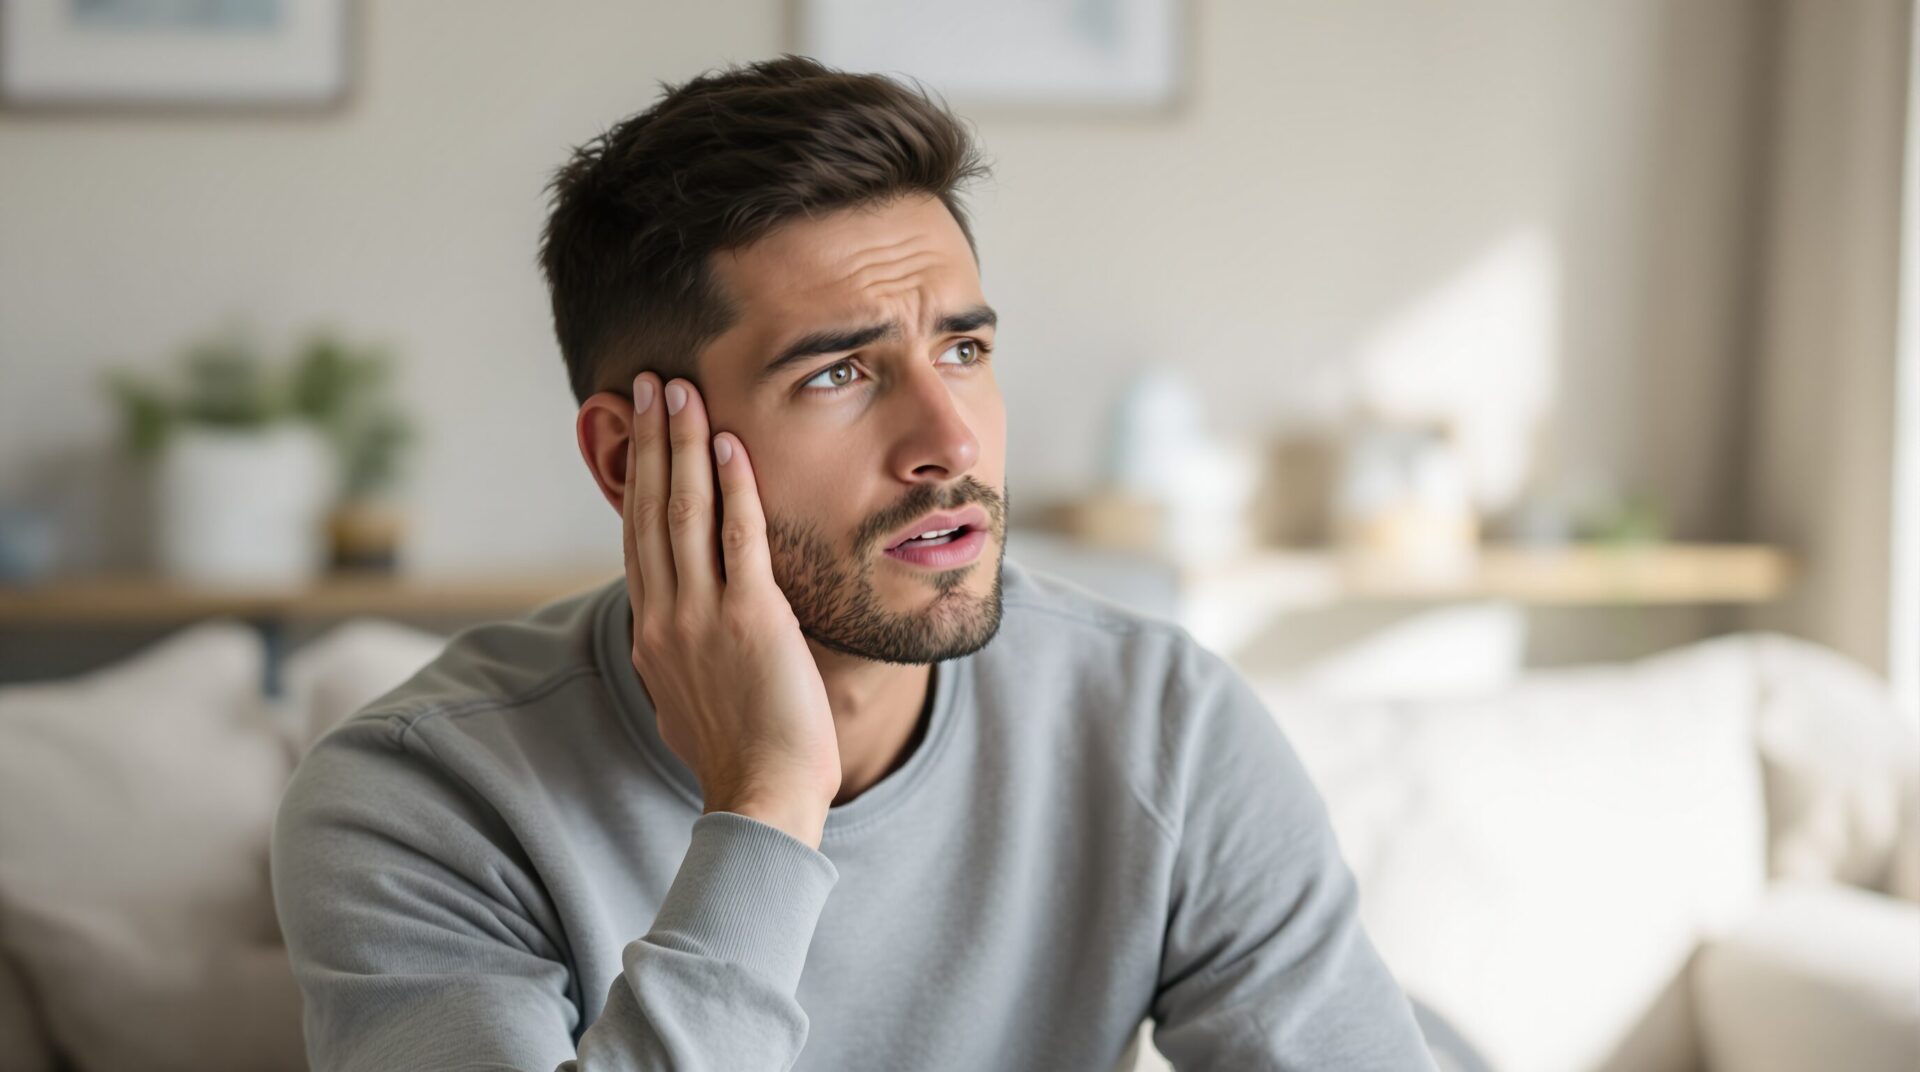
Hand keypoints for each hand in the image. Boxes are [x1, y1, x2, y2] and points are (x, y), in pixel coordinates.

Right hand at [622, 372, 841, 847]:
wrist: (761, 800)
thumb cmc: (741, 757)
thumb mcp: (692, 698)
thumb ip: (685, 654)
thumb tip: (680, 637)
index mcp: (653, 633)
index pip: (638, 537)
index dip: (635, 477)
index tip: (636, 427)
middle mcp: (667, 616)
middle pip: (651, 509)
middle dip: (650, 440)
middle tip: (649, 382)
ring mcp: (703, 616)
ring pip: (684, 512)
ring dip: (682, 445)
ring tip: (681, 392)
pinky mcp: (751, 620)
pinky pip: (738, 539)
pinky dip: (733, 488)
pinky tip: (730, 445)